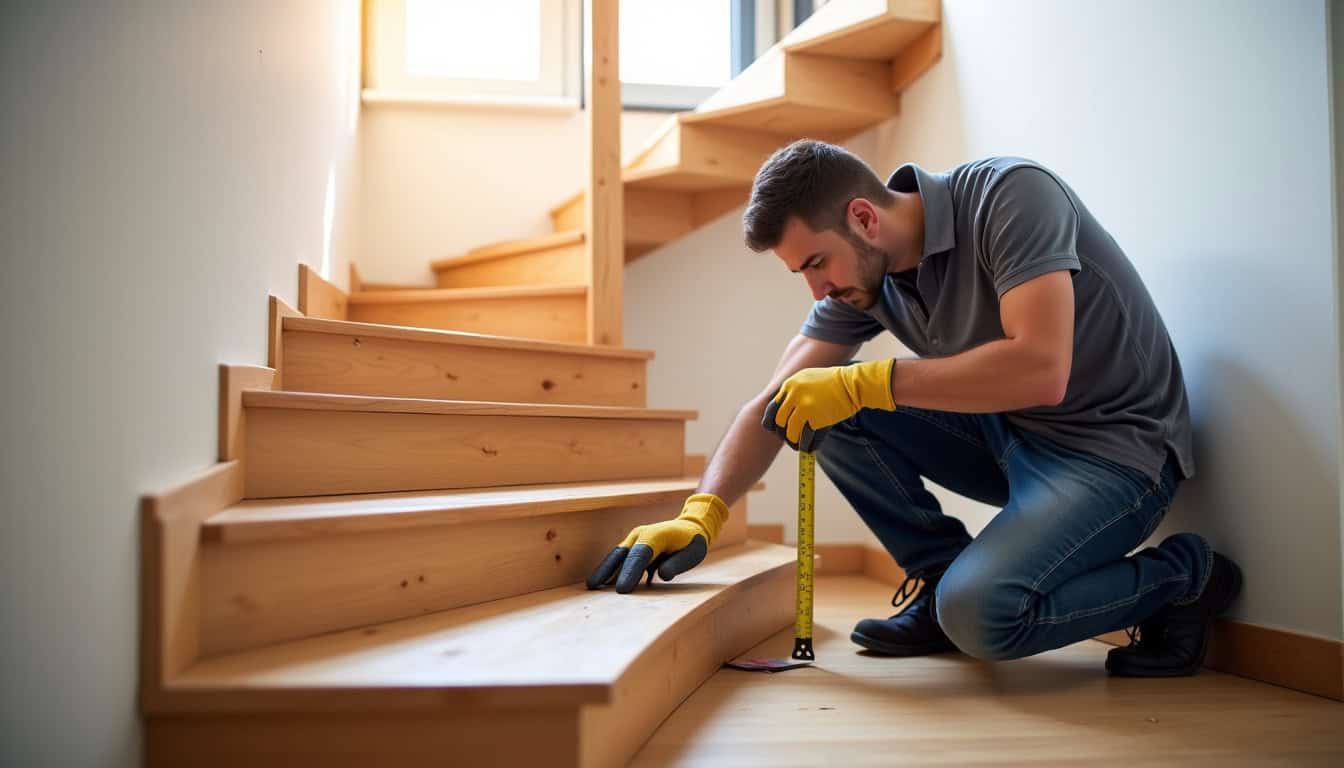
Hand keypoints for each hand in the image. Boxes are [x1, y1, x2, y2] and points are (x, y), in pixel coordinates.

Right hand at [586, 493, 729, 592]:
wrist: (690, 525)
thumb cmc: (692, 542)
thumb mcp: (693, 553)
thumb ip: (677, 564)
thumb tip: (662, 576)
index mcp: (655, 536)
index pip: (639, 556)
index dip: (629, 574)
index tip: (621, 590)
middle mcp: (641, 535)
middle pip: (620, 554)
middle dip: (606, 570)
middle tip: (592, 587)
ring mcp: (635, 539)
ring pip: (616, 555)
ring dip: (604, 569)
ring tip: (591, 586)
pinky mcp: (634, 546)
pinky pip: (620, 558)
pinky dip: (610, 569)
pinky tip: (603, 583)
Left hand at [762, 359, 895, 450]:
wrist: (853, 383)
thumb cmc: (832, 383)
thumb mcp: (807, 379)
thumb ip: (792, 393)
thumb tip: (780, 415)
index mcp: (789, 385)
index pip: (771, 410)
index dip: (772, 424)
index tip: (778, 430)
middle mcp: (794, 396)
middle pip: (779, 423)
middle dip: (784, 435)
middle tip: (791, 440)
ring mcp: (805, 408)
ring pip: (791, 434)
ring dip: (795, 443)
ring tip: (801, 447)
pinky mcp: (817, 419)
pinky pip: (807, 438)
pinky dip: (808, 446)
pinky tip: (810, 448)